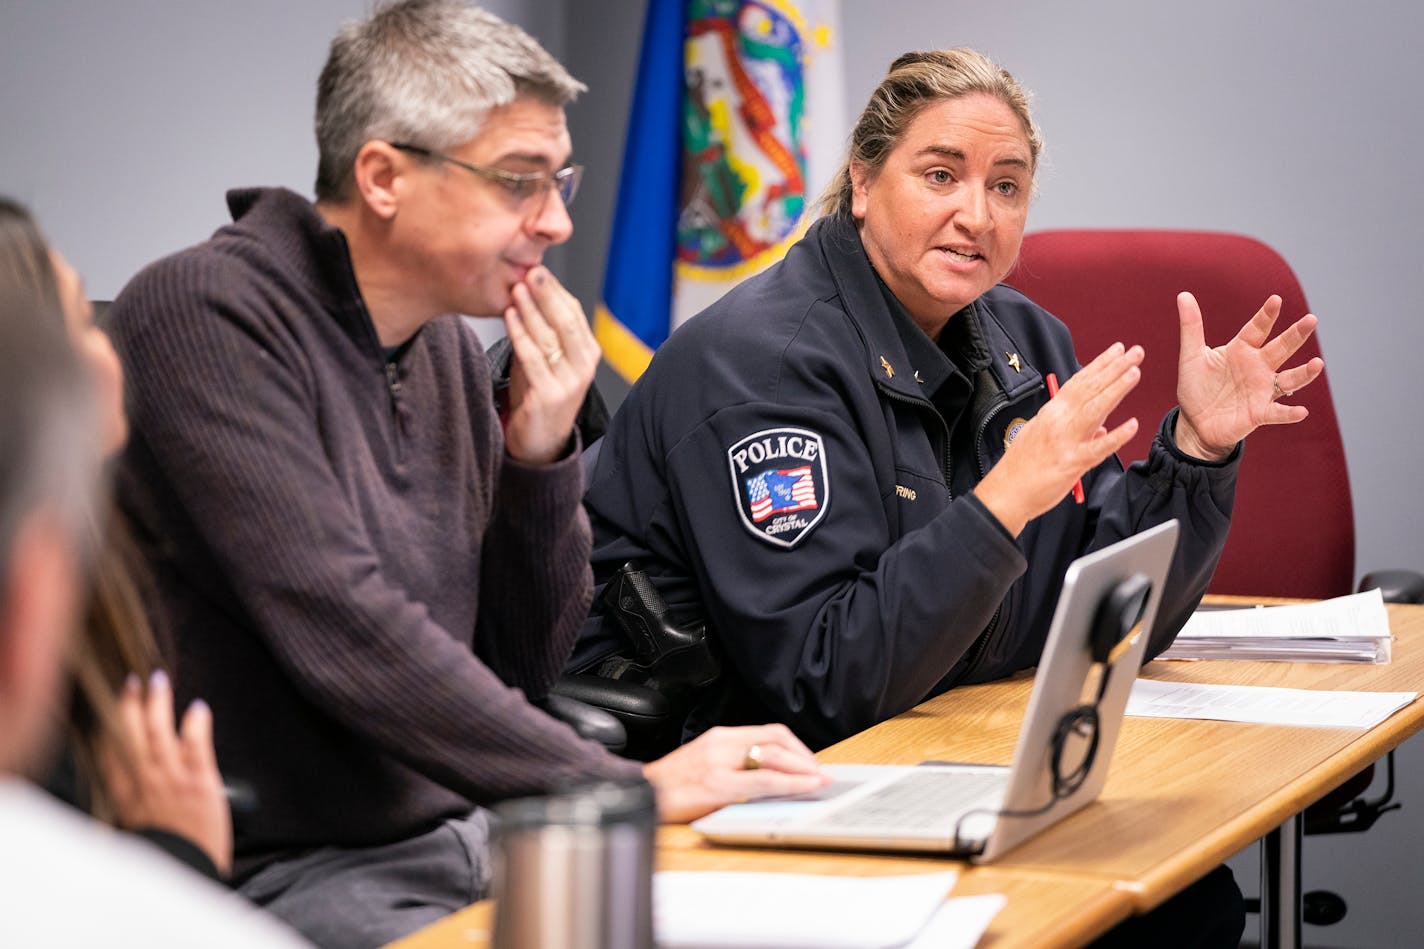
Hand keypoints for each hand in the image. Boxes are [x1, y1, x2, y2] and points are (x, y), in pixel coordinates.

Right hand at [99, 670, 232, 876]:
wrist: (184, 875)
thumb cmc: (164, 857)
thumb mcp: (136, 831)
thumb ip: (132, 804)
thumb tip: (130, 782)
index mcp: (125, 798)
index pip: (110, 755)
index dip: (109, 728)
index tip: (109, 708)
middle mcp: (144, 785)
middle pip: (130, 736)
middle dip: (129, 706)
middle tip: (132, 682)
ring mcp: (172, 781)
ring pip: (159, 733)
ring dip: (158, 704)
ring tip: (158, 680)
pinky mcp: (201, 783)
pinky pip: (196, 745)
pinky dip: (196, 724)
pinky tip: (197, 707)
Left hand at [501, 266, 599, 463]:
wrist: (538, 443)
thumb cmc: (539, 396)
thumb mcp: (546, 359)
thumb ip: (543, 330)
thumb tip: (530, 290)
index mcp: (587, 353)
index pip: (574, 314)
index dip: (556, 290)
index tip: (538, 269)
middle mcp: (584, 367)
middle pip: (566, 322)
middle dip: (548, 294)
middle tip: (532, 270)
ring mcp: (569, 383)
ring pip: (550, 337)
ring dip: (532, 310)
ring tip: (517, 288)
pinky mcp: (550, 396)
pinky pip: (533, 358)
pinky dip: (520, 334)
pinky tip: (510, 317)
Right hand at [642, 724, 829, 822]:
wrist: (639, 796)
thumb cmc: (672, 786)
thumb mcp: (705, 764)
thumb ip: (734, 764)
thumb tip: (772, 776)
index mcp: (720, 736)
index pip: (770, 732)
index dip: (797, 746)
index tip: (812, 763)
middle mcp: (721, 743)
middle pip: (776, 739)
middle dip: (805, 757)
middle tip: (821, 774)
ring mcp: (719, 762)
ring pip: (773, 756)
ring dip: (803, 769)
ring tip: (819, 781)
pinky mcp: (717, 785)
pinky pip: (762, 781)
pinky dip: (789, 784)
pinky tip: (803, 788)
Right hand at [974, 342, 1143, 535]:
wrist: (1006, 492)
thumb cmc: (1022, 467)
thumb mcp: (1043, 438)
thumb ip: (1073, 430)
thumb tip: (1101, 428)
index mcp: (1051, 413)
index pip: (1079, 382)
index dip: (1099, 365)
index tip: (1116, 351)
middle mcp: (1058, 421)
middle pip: (1089, 389)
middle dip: (1114, 368)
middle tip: (1135, 352)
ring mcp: (1065, 441)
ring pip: (1095, 409)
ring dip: (1116, 389)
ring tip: (1134, 372)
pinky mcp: (1071, 463)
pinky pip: (1098, 448)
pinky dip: (1116, 436)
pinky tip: (1132, 425)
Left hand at [1174, 292, 1323, 460]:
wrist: (1194, 422)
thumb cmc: (1196, 387)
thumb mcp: (1191, 356)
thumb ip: (1191, 327)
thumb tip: (1183, 294)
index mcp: (1242, 349)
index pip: (1257, 328)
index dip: (1266, 315)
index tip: (1275, 300)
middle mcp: (1258, 367)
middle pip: (1281, 348)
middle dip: (1296, 334)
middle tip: (1311, 319)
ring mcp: (1262, 390)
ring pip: (1289, 379)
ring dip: (1304, 373)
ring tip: (1317, 363)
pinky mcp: (1259, 413)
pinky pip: (1278, 413)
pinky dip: (1289, 413)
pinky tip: (1301, 411)